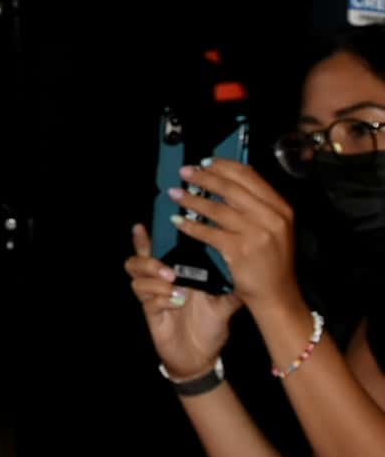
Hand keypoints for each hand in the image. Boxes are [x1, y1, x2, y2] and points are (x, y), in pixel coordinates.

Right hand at [125, 223, 236, 378]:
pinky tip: (176, 302)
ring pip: (137, 277)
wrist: (201, 357)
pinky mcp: (151, 314)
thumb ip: (231, 286)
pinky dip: (161, 297)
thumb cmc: (210, 326)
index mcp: (175, 274)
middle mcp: (160, 282)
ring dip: (154, 277)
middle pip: (136, 260)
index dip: (145, 238)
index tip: (143, 225)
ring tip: (173, 282)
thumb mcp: (225, 304)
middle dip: (147, 256)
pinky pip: (147, 299)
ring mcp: (153, 298)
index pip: (155, 251)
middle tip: (169, 267)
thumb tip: (246, 268)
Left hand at [165, 155, 301, 315]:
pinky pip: (207, 232)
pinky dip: (189, 225)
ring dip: (191, 199)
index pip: (249, 176)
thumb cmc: (272, 260)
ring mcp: (256, 233)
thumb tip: (224, 181)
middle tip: (184, 172)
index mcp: (281, 208)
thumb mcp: (274, 227)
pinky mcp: (239, 250)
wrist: (278, 294)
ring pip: (216, 208)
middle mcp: (271, 217)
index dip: (223, 166)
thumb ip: (255, 205)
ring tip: (174, 193)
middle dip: (203, 177)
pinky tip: (177, 220)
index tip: (204, 162)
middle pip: (230, 188)